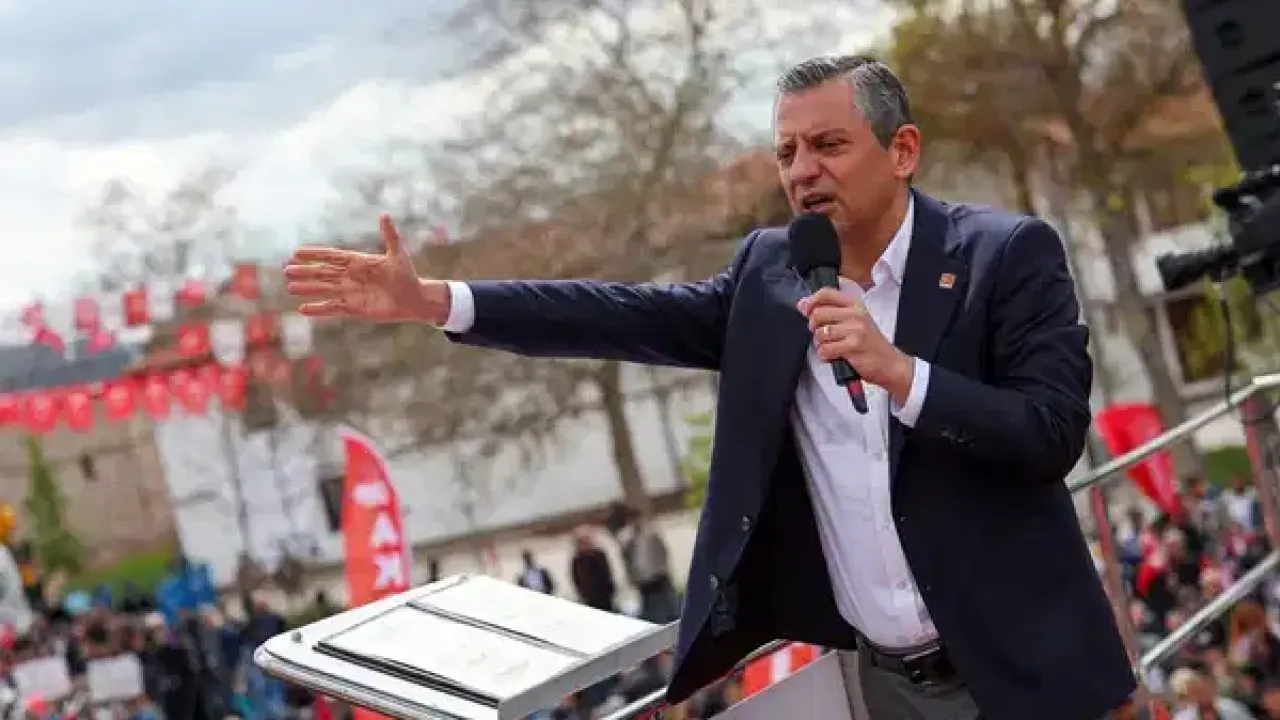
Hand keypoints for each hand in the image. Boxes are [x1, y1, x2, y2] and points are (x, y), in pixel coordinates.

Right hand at [284, 214, 449, 323]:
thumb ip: (389, 235)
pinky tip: (303, 310)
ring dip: (308, 289)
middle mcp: (351, 277)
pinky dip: (319, 309)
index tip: (297, 252)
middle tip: (286, 270)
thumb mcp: (398, 254)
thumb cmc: (407, 275)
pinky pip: (333, 308)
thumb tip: (384, 214)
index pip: (332, 256)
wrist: (414, 299)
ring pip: (324, 289)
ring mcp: (351, 293)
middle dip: (305, 272)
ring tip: (290, 287)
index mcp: (358, 262)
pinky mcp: (354, 309)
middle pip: (323, 273)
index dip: (315, 254)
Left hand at [798, 288, 914, 403]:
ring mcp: (855, 330)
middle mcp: (856, 314)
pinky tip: (835, 356)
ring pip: (820, 334)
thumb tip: (802, 304)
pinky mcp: (853, 346)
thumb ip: (830, 311)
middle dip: (814, 327)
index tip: (806, 310)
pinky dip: (826, 356)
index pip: (826, 293)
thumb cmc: (870, 343)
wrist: (890, 363)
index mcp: (855, 305)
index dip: (811, 301)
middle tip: (823, 335)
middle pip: (818, 314)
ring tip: (833, 347)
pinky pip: (825, 350)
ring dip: (821, 344)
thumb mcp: (854, 321)